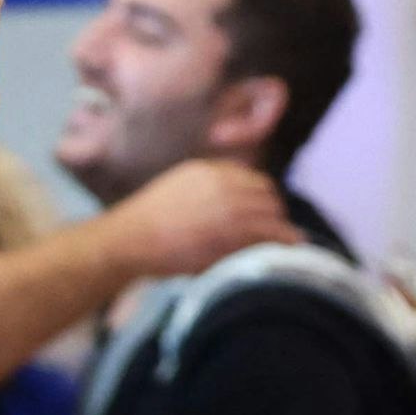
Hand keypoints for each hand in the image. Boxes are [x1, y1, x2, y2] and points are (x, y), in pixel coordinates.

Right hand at [104, 158, 297, 279]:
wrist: (124, 241)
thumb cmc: (140, 227)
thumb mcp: (171, 194)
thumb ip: (199, 194)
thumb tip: (223, 210)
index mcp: (204, 171)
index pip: (248, 178)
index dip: (259, 195)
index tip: (263, 209)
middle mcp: (220, 182)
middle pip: (264, 192)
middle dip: (273, 209)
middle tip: (279, 228)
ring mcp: (226, 204)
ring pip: (270, 211)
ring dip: (280, 225)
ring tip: (289, 238)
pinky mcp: (231, 228)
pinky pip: (269, 230)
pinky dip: (283, 237)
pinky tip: (291, 243)